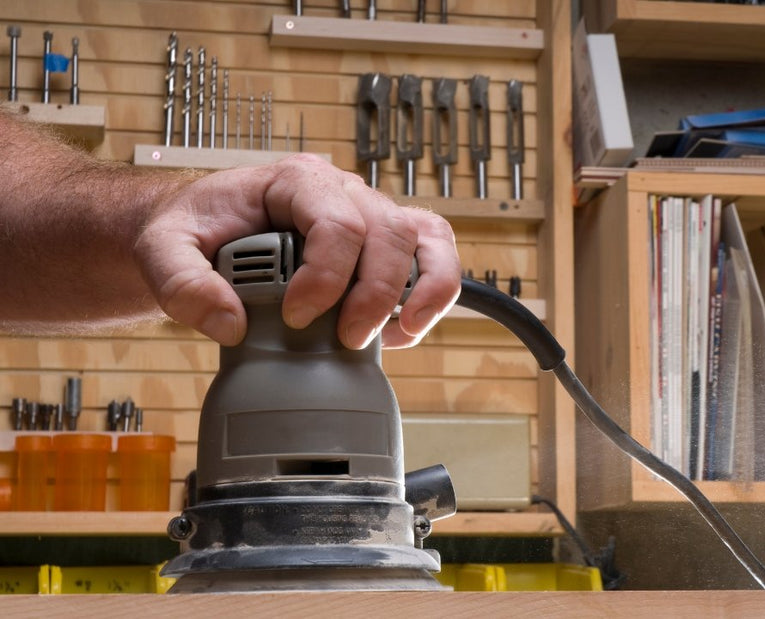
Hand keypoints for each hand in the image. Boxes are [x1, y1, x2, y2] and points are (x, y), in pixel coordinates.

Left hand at [134, 154, 460, 348]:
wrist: (207, 233)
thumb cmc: (195, 231)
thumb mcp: (164, 250)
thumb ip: (182, 283)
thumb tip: (230, 323)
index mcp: (295, 180)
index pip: (336, 221)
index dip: (327, 275)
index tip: (296, 317)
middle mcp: (343, 191)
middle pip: (389, 232)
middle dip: (375, 293)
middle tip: (345, 338)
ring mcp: (370, 215)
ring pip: (424, 239)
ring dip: (420, 291)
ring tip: (396, 334)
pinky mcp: (384, 246)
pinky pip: (432, 256)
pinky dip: (433, 293)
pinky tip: (404, 331)